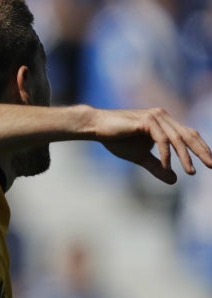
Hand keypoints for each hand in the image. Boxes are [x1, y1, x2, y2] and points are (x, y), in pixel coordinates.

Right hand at [96, 107, 211, 183]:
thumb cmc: (116, 139)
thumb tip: (174, 180)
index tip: (209, 162)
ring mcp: (156, 117)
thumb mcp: (140, 157)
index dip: (200, 148)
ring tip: (191, 172)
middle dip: (201, 152)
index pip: (189, 135)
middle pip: (188, 135)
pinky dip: (166, 155)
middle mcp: (163, 117)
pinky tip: (166, 167)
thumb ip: (157, 167)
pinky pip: (161, 140)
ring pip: (177, 139)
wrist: (96, 127)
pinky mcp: (146, 120)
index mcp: (165, 123)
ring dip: (185, 157)